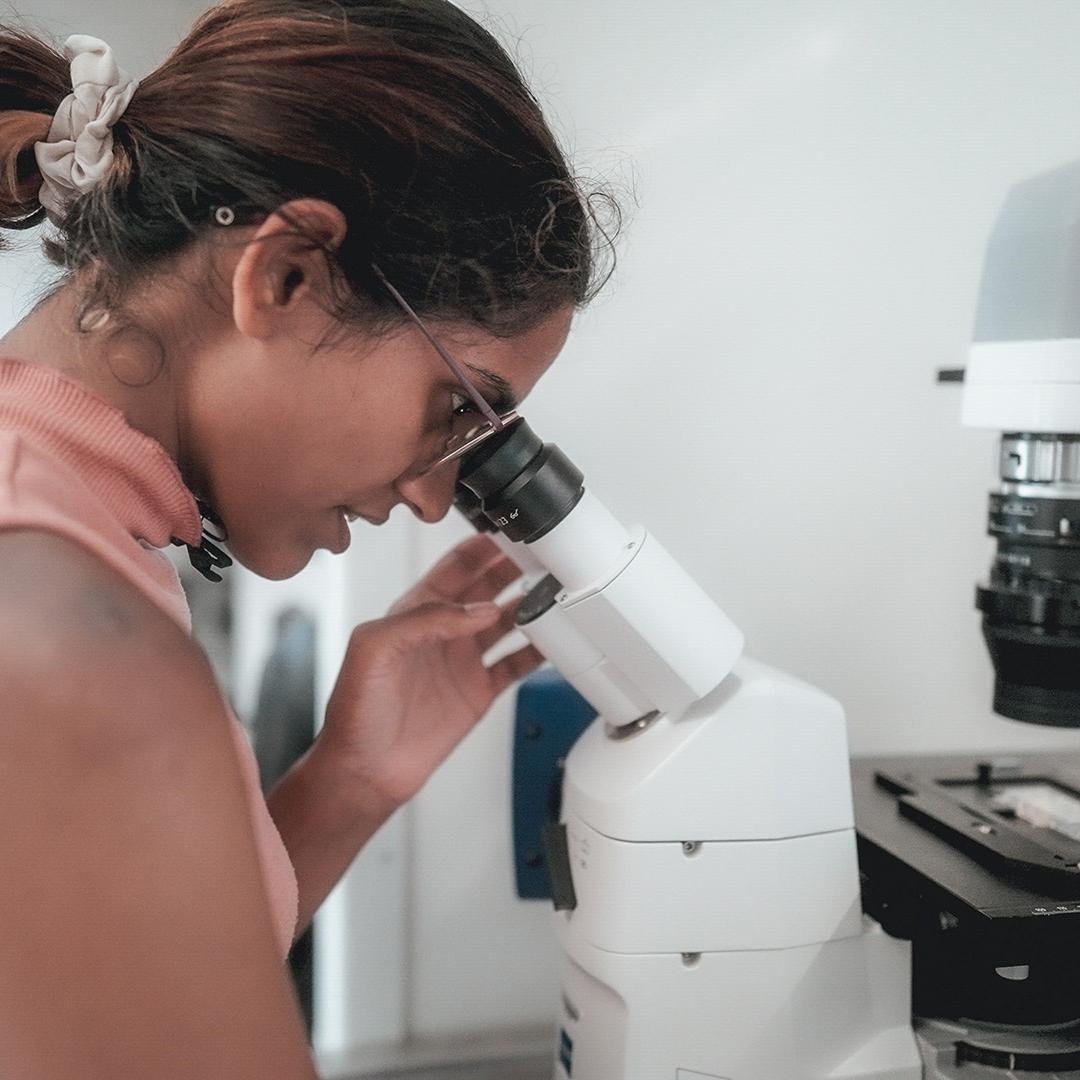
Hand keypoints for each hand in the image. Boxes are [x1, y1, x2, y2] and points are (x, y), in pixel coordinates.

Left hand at [321, 533, 543, 810]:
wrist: (366, 769)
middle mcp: (442, 632)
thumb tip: (476, 609)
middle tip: (542, 555)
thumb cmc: (356, 711)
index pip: (455, 567)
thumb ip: (424, 619)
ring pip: (507, 620)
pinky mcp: (478, 690)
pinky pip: (516, 662)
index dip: (481, 548)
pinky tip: (554, 640)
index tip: (508, 534)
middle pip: (487, 587)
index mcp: (414, 612)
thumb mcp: (375, 648)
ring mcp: (462, 660)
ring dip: (529, 604)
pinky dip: (538, 650)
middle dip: (514, 567)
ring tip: (554, 590)